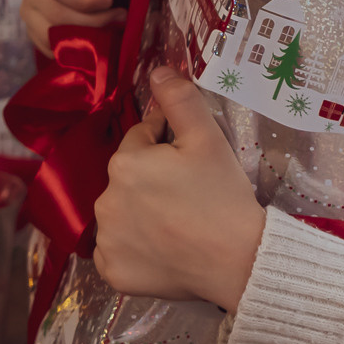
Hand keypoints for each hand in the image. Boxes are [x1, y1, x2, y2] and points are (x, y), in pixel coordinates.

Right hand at [23, 0, 139, 55]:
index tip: (110, 1)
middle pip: (56, 15)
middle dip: (93, 21)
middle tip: (119, 16)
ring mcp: (30, 13)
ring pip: (52, 37)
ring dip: (87, 37)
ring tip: (110, 26)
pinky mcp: (35, 34)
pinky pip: (52, 51)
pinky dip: (77, 49)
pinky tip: (96, 36)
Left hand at [93, 67, 266, 312]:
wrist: (239, 261)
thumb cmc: (223, 196)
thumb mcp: (208, 138)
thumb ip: (179, 99)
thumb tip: (157, 70)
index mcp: (124, 163)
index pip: (141, 139)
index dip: (168, 146)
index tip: (191, 163)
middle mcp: (104, 200)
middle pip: (128, 178)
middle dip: (151, 179)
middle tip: (189, 195)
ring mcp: (106, 241)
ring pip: (121, 214)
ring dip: (139, 213)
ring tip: (177, 223)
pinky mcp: (112, 273)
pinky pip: (117, 252)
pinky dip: (134, 249)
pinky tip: (162, 250)